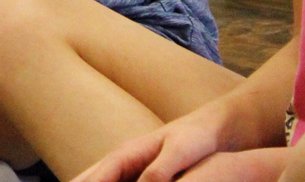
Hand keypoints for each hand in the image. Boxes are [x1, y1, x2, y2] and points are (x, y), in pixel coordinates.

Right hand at [73, 117, 220, 181]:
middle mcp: (124, 160)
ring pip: (99, 180)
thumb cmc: (197, 136)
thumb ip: (159, 170)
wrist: (214, 128)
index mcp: (128, 153)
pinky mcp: (141, 175)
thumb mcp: (180, 152)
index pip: (97, 176)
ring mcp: (131, 167)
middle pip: (90, 177)